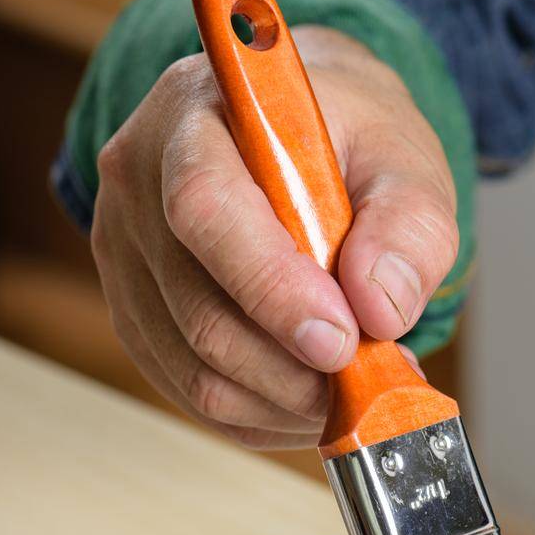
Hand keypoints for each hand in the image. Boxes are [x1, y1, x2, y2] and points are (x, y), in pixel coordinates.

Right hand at [90, 27, 458, 448]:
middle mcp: (138, 186)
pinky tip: (311, 398)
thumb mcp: (401, 153)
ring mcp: (126, 258)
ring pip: (196, 370)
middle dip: (295, 370)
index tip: (341, 340)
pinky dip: (262, 416)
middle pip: (200, 313)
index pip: (206, 209)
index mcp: (194, 118)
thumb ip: (408, 224)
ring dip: (285, 402)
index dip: (272, 288)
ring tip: (350, 389)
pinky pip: (192, 394)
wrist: (288, 138)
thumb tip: (380, 308)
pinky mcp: (135, 315)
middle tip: (369, 380)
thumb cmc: (342, 140)